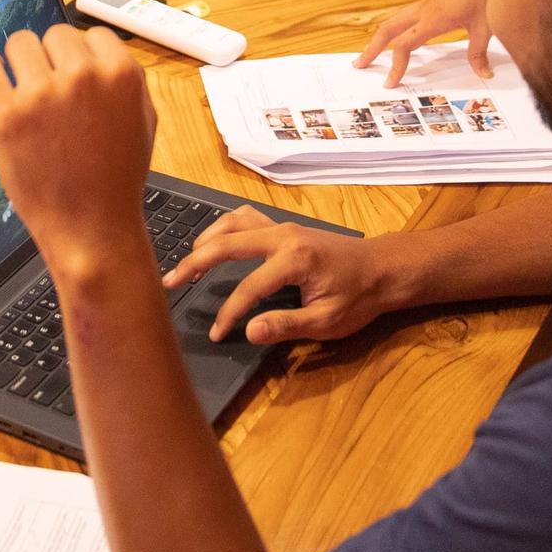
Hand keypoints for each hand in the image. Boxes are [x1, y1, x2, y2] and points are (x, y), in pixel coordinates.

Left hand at [0, 24, 156, 279]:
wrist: (92, 229)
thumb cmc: (117, 179)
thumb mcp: (143, 120)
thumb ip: (126, 79)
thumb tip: (99, 50)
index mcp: (121, 74)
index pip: (93, 35)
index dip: (83, 54)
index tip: (73, 69)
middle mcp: (82, 77)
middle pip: (55, 34)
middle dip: (53, 58)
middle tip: (50, 86)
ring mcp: (41, 95)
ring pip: (20, 43)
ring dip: (21, 60)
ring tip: (23, 84)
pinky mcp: (6, 115)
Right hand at [160, 206, 405, 345]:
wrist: (382, 269)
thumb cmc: (359, 297)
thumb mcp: (327, 321)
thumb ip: (286, 325)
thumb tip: (249, 331)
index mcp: (294, 260)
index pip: (249, 289)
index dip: (228, 313)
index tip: (217, 333)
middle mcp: (283, 236)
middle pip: (227, 243)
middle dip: (195, 263)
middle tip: (169, 281)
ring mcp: (282, 227)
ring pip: (233, 222)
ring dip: (206, 239)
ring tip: (187, 262)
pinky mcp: (283, 227)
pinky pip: (245, 219)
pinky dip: (224, 228)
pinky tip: (214, 244)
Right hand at [357, 0, 492, 86]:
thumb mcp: (485, 26)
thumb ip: (479, 53)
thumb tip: (484, 75)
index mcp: (433, 19)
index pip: (404, 45)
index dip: (395, 66)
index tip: (390, 83)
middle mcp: (423, 10)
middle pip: (387, 29)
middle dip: (372, 47)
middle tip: (360, 64)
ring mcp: (425, 4)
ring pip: (393, 21)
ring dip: (380, 37)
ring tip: (371, 52)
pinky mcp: (430, 1)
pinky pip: (404, 17)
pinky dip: (394, 29)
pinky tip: (399, 37)